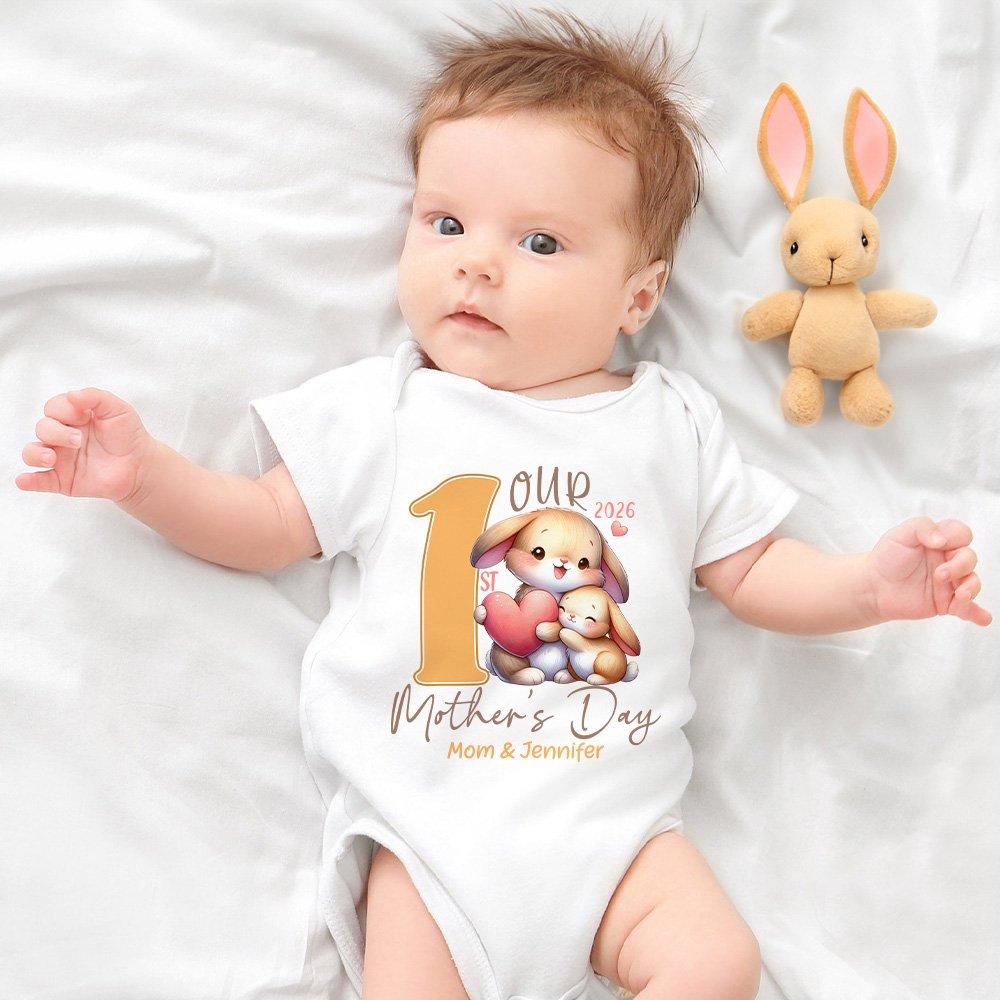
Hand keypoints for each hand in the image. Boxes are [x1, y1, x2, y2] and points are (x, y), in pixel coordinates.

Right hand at [16, 388, 151, 502]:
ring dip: (35, 453)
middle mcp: (62, 436)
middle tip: (78, 440)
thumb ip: (96, 397)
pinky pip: (40, 481)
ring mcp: (61, 458)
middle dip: (56, 432)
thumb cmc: (128, 435)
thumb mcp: (118, 409)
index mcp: (73, 418)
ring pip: (32, 453)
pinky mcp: (64, 480)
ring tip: (51, 457)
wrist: (141, 465)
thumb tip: (72, 395)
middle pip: (42, 428)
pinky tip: (25, 480)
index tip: (84, 416)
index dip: (64, 410)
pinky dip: (29, 481)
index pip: (53, 408)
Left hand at [864, 518, 990, 626]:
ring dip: (971, 588)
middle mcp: (949, 560)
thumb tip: (942, 540)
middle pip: (969, 558)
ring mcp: (950, 582)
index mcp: (941, 541)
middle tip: (939, 575)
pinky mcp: (946, 602)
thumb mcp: (900, 534)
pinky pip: (968, 609)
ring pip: (972, 583)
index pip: (962, 534)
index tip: (940, 544)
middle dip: (960, 566)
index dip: (957, 537)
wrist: (873, 585)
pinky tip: (983, 618)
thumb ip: (922, 527)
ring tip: (960, 596)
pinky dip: (977, 613)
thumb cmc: (887, 557)